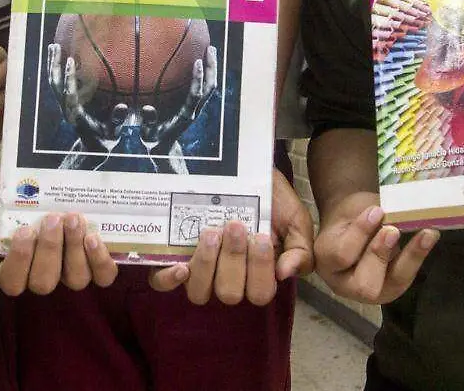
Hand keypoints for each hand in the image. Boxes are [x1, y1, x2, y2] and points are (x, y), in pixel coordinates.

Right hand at [0, 184, 117, 295]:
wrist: (42, 179)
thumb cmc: (16, 198)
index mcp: (17, 267)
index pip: (13, 283)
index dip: (20, 261)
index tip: (25, 230)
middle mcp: (45, 274)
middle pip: (45, 283)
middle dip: (49, 250)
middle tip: (51, 219)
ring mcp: (72, 270)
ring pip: (75, 280)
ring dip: (74, 251)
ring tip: (73, 220)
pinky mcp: (97, 262)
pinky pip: (104, 276)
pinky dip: (100, 261)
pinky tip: (93, 237)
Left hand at [48, 43, 123, 168]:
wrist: (92, 149)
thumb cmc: (105, 141)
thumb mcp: (113, 133)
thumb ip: (117, 121)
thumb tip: (123, 106)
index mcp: (76, 115)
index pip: (69, 93)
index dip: (69, 77)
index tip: (72, 60)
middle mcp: (66, 108)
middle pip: (55, 84)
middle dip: (54, 65)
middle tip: (56, 46)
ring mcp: (63, 105)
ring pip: (53, 82)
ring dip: (52, 64)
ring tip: (54, 45)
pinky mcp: (65, 102)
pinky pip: (57, 83)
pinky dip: (57, 69)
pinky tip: (61, 56)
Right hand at [141, 46, 217, 173]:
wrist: (165, 148)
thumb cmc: (154, 139)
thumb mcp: (148, 133)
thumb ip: (149, 121)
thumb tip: (147, 108)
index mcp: (185, 115)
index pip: (196, 94)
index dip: (198, 78)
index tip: (197, 61)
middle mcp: (195, 110)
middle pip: (210, 87)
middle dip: (212, 67)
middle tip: (209, 48)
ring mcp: (197, 107)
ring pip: (210, 86)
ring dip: (212, 68)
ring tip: (209, 49)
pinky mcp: (195, 105)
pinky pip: (204, 86)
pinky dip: (205, 72)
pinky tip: (199, 59)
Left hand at [149, 168, 312, 305]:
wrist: (246, 168)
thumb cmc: (272, 199)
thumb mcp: (295, 221)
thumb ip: (300, 250)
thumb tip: (284, 273)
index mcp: (258, 276)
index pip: (259, 294)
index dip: (259, 271)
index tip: (261, 237)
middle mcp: (228, 278)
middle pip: (229, 294)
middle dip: (233, 260)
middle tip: (235, 226)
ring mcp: (200, 270)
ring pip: (198, 292)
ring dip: (206, 265)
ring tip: (211, 232)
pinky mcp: (174, 256)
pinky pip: (162, 283)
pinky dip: (168, 279)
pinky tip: (180, 265)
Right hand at [314, 192, 438, 303]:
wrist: (354, 225)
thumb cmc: (350, 214)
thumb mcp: (353, 208)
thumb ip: (369, 213)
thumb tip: (398, 212)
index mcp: (326, 260)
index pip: (342, 254)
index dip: (360, 233)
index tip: (376, 211)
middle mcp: (343, 283)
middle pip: (364, 284)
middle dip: (380, 256)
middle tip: (393, 230)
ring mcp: (368, 293)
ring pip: (392, 284)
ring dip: (409, 258)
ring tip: (426, 233)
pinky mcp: (389, 289)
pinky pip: (406, 277)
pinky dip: (418, 257)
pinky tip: (429, 237)